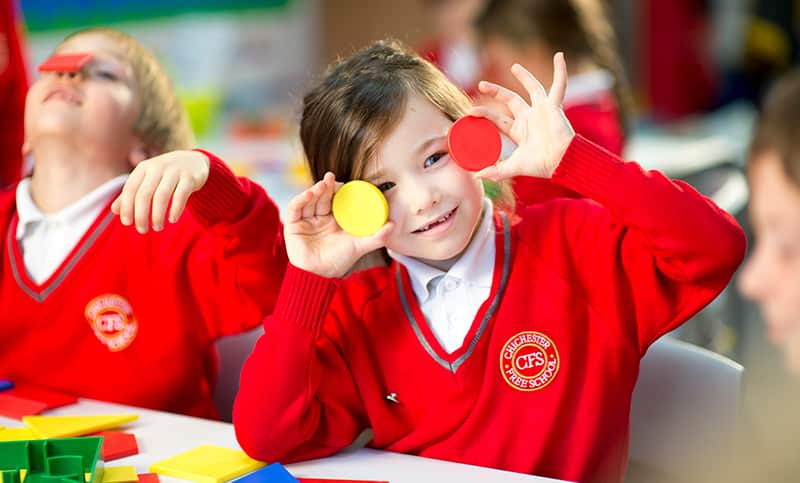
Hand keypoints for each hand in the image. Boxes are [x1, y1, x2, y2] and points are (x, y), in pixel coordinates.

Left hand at [112, 150, 209, 232]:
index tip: (127, 223)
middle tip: (142, 230)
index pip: (130, 189)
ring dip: (157, 215)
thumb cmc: (165, 175)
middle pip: (144, 194)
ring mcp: (175, 171)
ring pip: (162, 196)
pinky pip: (181, 195)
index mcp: (143, 168)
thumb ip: (131, 194)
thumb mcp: (147, 180)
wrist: (194, 161)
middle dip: (141, 215)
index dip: (127, 206)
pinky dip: (176, 209)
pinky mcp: (190, 177)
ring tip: (157, 227)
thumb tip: (115, 210)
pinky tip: (172, 220)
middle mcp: (157, 167)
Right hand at [285, 172, 393, 278]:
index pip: (336, 200)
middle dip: (327, 186)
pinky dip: (301, 199)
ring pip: (309, 200)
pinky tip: (310, 193)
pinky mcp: (292, 225)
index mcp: (334, 220)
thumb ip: (376, 237)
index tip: (346, 183)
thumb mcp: (359, 246)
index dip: (339, 190)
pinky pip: (295, 208)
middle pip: (322, 197)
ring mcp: (306, 221)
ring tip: (323, 184)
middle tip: (331, 177)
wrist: (318, 276)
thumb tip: (393, 225)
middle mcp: (320, 218)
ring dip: (315, 190)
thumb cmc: (338, 262)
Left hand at [471, 53, 574, 180]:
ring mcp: (543, 111)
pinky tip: (559, 56)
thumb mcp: (513, 167)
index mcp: (520, 131)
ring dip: (524, 77)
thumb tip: (475, 176)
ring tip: (514, 67)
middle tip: (481, 85)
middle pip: (511, 100)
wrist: (561, 162)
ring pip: (532, 89)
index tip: (470, 112)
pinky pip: (559, 85)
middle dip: (496, 92)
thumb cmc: (541, 165)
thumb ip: (495, 171)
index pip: (498, 119)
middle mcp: (530, 118)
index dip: (485, 114)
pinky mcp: (554, 106)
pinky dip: (561, 71)